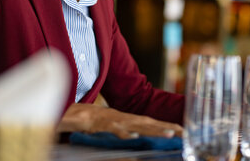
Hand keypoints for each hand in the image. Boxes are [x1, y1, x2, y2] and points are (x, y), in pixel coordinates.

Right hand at [57, 103, 182, 138]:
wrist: (65, 111)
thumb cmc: (88, 120)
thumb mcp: (109, 125)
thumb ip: (123, 130)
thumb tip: (137, 137)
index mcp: (124, 119)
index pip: (149, 122)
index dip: (165, 126)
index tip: (183, 131)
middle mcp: (120, 118)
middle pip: (146, 122)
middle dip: (166, 127)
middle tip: (183, 133)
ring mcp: (110, 120)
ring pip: (134, 125)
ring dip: (151, 129)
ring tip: (168, 134)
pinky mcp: (97, 124)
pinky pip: (112, 129)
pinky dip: (122, 133)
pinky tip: (133, 138)